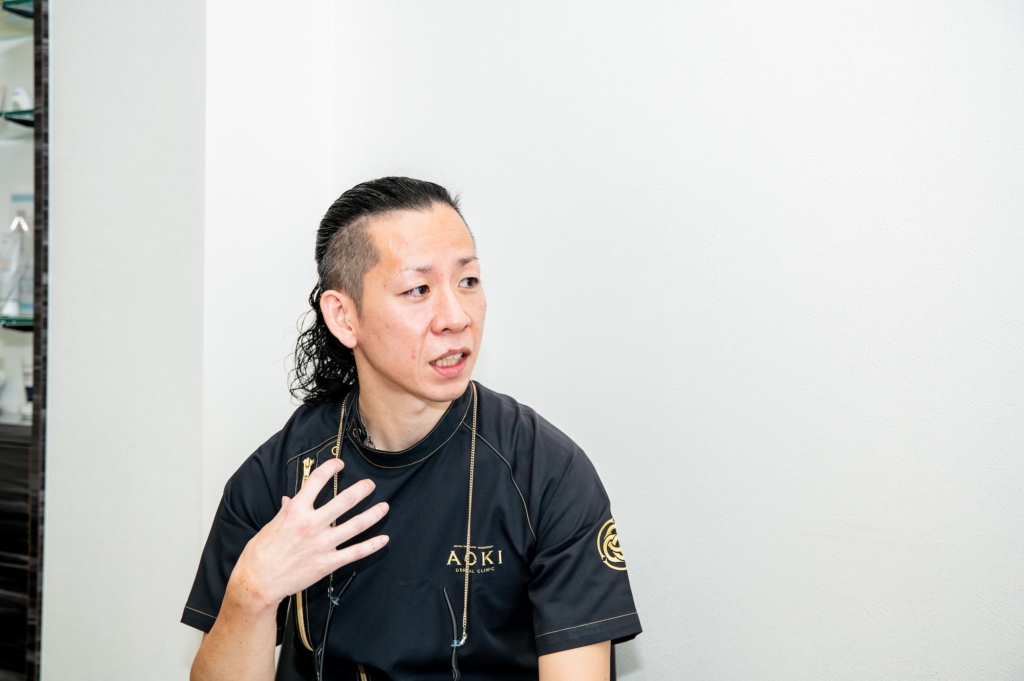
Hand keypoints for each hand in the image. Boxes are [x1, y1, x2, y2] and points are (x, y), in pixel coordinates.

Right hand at [232, 457, 388, 606]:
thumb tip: (290, 499)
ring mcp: (322, 544)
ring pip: (356, 525)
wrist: (258, 581)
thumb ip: (287, 510)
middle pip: (345, 501)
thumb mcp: (272, 524)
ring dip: (373, 514)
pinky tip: (383, 539)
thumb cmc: (261, 552)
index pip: (316, 481)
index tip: (339, 464)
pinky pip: (356, 552)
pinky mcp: (328, 562)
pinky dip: (372, 545)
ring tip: (384, 507)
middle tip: (370, 485)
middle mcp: (312, 524)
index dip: (330, 468)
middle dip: (362, 490)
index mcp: (296, 511)